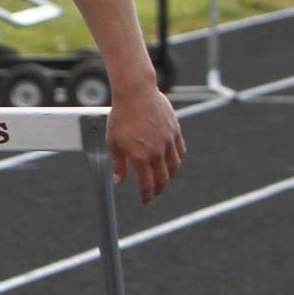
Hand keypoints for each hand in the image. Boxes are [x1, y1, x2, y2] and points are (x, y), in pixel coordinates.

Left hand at [106, 80, 184, 203]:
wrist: (136, 93)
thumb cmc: (121, 116)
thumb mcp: (113, 142)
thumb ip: (118, 163)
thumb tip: (119, 181)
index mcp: (140, 156)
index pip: (147, 184)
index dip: (147, 195)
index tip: (146, 201)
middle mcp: (157, 151)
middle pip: (163, 178)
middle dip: (159, 189)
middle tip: (154, 192)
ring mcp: (168, 141)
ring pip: (175, 166)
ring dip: (170, 176)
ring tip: (163, 178)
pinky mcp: (175, 131)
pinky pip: (180, 151)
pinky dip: (177, 159)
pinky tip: (171, 161)